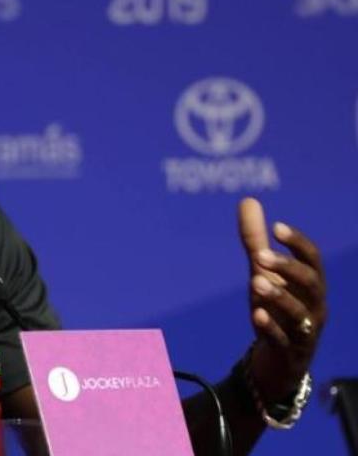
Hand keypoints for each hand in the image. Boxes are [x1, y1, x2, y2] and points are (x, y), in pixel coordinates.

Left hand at [237, 198, 326, 402]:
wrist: (280, 360)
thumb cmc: (276, 309)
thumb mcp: (264, 273)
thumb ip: (255, 240)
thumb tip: (248, 200)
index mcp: (311, 284)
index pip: (313, 260)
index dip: (298, 243)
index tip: (276, 227)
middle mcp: (314, 306)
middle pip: (312, 283)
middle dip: (288, 268)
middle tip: (258, 256)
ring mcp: (304, 330)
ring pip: (300, 313)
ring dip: (279, 296)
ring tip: (255, 281)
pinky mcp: (289, 351)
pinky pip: (284, 340)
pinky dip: (271, 327)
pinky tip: (256, 314)